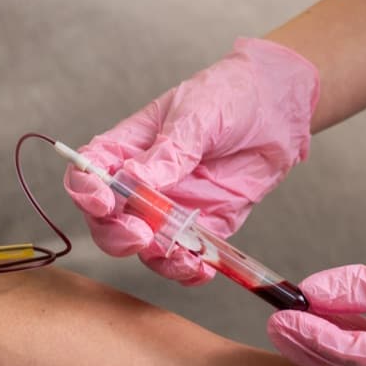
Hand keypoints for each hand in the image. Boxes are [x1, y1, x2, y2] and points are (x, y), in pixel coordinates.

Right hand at [64, 37, 317, 282]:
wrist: (280, 106)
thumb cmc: (230, 94)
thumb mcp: (197, 113)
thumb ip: (169, 151)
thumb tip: (134, 181)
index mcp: (129, 147)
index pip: (89, 173)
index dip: (86, 192)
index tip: (103, 203)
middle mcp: (144, 183)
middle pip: (109, 220)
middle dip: (118, 235)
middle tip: (142, 235)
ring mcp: (173, 207)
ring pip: (146, 247)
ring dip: (157, 258)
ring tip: (181, 257)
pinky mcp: (205, 225)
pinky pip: (187, 257)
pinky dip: (189, 271)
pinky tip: (202, 268)